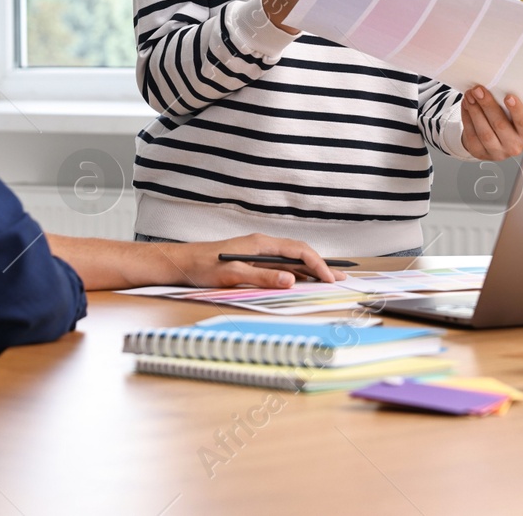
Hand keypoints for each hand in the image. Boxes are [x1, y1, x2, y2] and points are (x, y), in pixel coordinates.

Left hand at [172, 234, 344, 287]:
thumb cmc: (202, 266)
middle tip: (341, 277)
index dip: (317, 264)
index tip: (329, 278)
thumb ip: (262, 276)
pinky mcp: (252, 260)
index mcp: (260, 243)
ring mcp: (258, 252)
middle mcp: (262, 244)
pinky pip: (280, 264)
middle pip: (299, 252)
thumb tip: (290, 280)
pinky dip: (296, 272)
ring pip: (291, 258)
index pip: (298, 250)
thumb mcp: (232, 274)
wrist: (181, 263)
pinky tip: (304, 280)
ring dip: (310, 269)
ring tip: (329, 278)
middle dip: (321, 264)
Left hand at [460, 86, 522, 160]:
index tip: (508, 97)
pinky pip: (471, 135)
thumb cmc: (507, 124)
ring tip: (470, 96)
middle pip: (499, 125)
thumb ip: (509, 106)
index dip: (516, 110)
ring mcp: (496, 152)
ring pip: (484, 131)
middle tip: (478, 90)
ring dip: (474, 111)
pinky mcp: (480, 152)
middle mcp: (513, 145)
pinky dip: (467, 118)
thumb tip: (495, 88)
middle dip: (487, 105)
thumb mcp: (513, 116)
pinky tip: (466, 105)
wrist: (495, 143)